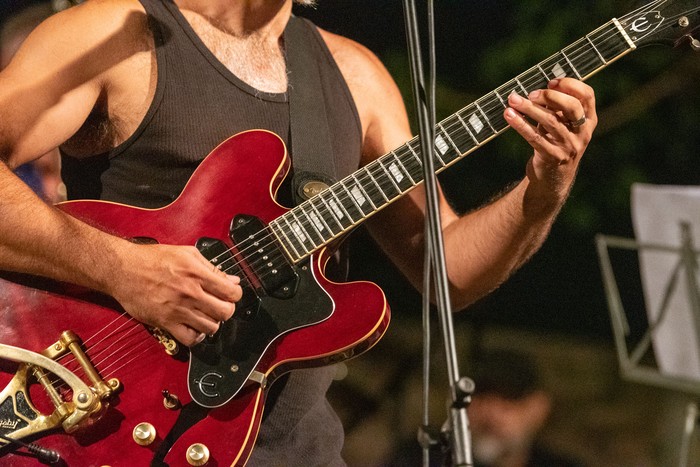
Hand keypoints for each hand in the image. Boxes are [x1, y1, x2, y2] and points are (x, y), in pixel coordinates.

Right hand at [108, 242, 242, 346]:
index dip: (235, 295)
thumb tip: (232, 280)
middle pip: (225, 312)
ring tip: (206, 315)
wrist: (123, 269)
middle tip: (219, 306)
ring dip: (212, 323)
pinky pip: (190, 339)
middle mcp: (190, 293)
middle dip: (226, 310)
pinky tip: (194, 327)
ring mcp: (178, 310)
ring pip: (211, 327)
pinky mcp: (165, 322)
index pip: (232, 293)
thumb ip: (212, 268)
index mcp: (197, 274)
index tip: (230, 294)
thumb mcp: (187, 254)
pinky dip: (196, 336)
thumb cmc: (153, 259)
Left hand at [504, 77, 596, 201]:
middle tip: (531, 94)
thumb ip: (558, 108)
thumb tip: (539, 87)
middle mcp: (582, 133)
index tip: (551, 82)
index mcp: (589, 120)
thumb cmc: (556, 143)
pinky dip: (520, 125)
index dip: (570, 85)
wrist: (553, 178)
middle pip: (572, 107)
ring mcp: (569, 146)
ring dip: (529, 108)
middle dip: (550, 96)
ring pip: (550, 122)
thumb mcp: (563, 125)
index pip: (587, 96)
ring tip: (513, 100)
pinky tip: (509, 116)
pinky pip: (535, 138)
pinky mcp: (552, 157)